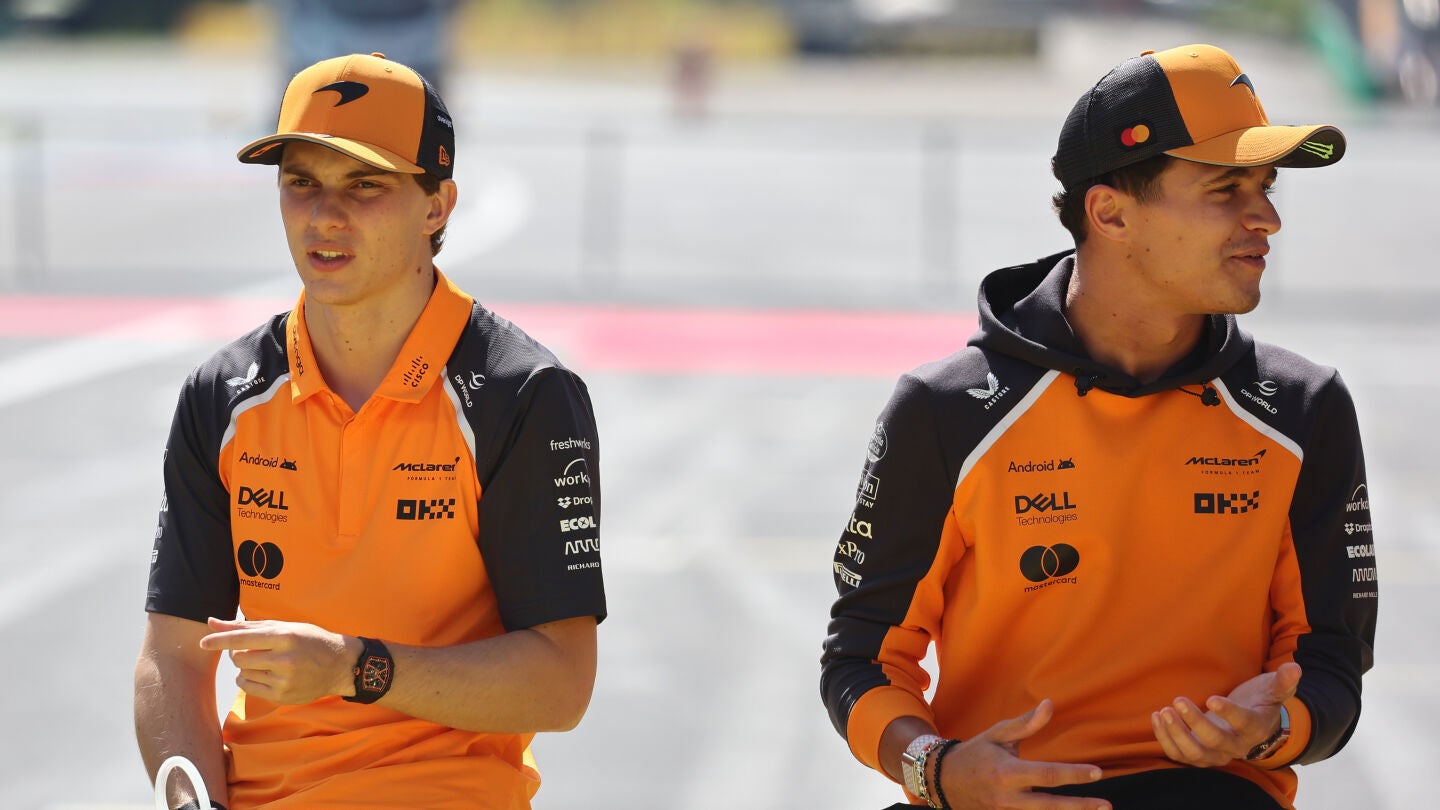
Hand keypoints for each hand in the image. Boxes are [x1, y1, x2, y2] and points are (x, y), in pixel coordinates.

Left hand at [199, 617, 359, 704]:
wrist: (339, 665)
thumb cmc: (310, 640)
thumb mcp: (284, 627)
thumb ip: (247, 626)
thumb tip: (212, 623)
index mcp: (285, 636)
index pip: (243, 638)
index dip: (220, 640)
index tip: (203, 643)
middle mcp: (284, 659)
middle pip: (240, 658)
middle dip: (238, 653)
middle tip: (250, 649)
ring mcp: (283, 679)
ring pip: (243, 673)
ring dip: (245, 667)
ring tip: (263, 661)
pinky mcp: (282, 695)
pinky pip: (249, 688)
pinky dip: (249, 679)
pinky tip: (264, 673)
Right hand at [935, 699, 1109, 809]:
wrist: (943, 780)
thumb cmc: (975, 753)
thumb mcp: (998, 734)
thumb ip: (1026, 724)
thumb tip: (1049, 705)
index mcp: (1007, 773)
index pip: (1048, 775)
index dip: (1074, 774)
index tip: (1097, 773)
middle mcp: (1008, 797)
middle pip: (1051, 806)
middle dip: (1080, 807)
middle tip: (1105, 806)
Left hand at [1151, 662, 1300, 766]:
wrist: (1251, 725)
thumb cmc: (1260, 703)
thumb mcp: (1273, 690)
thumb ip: (1283, 681)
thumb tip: (1294, 668)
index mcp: (1255, 727)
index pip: (1242, 723)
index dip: (1228, 713)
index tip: (1211, 698)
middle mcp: (1236, 746)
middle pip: (1215, 741)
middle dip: (1194, 722)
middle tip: (1177, 701)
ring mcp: (1216, 754)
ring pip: (1194, 753)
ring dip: (1176, 734)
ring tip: (1164, 711)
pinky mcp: (1198, 755)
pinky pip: (1179, 755)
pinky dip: (1165, 739)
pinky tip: (1157, 717)